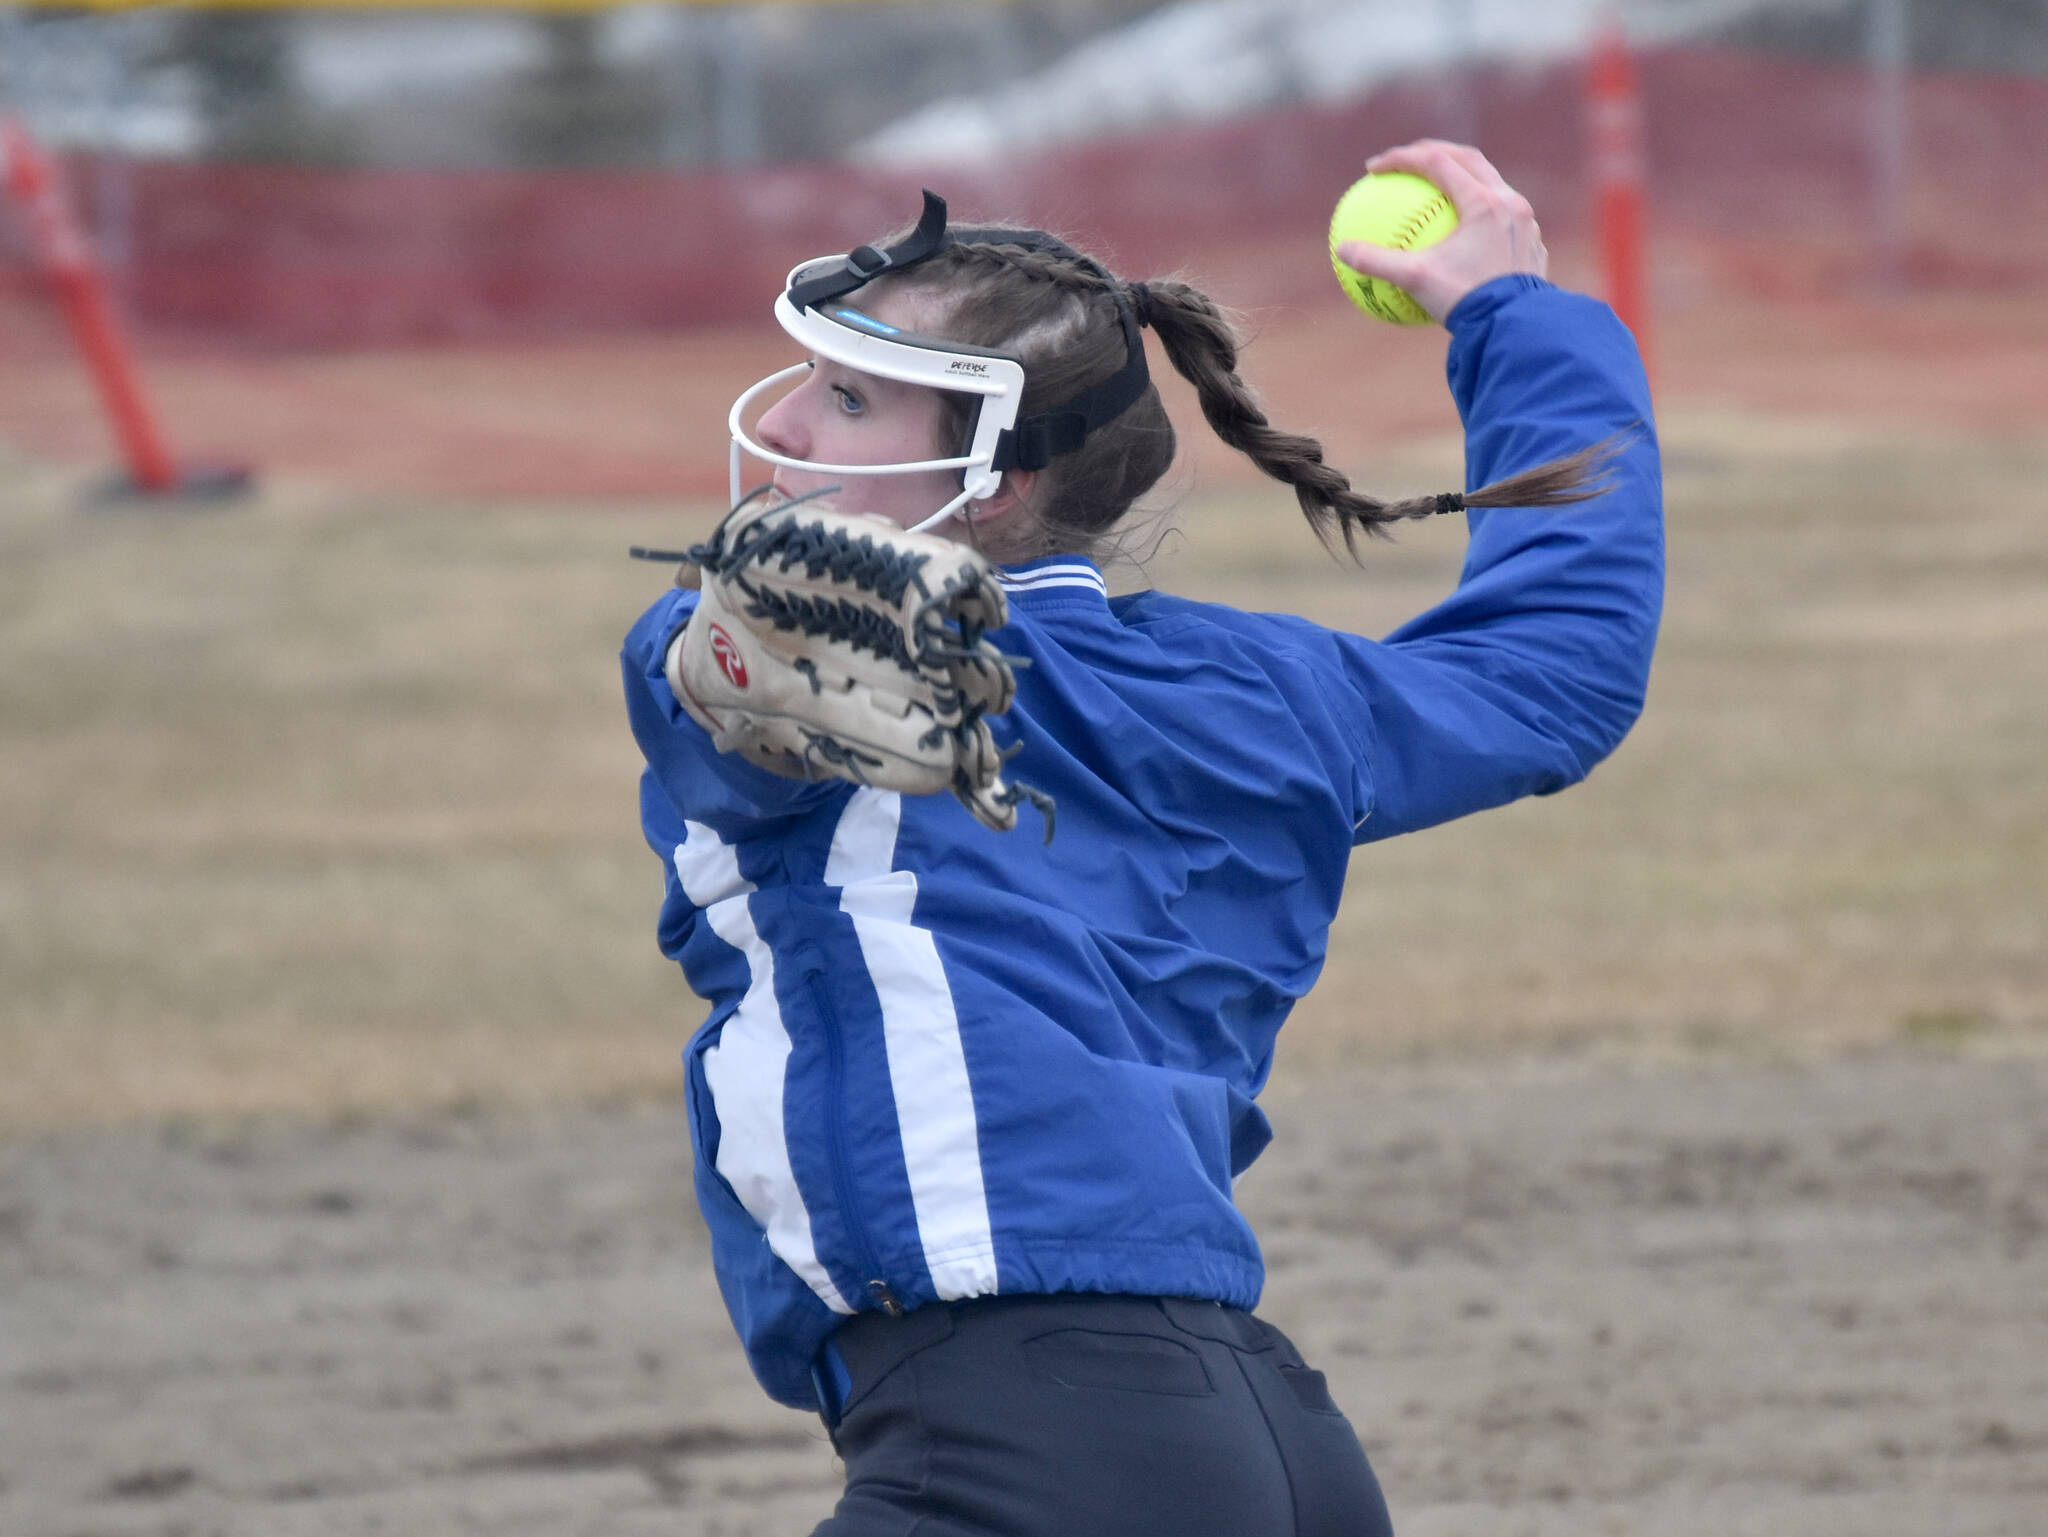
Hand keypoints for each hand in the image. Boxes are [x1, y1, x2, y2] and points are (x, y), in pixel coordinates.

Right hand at [1333, 140, 1548, 324]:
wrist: (1514, 330)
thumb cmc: (1466, 301)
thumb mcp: (1415, 280)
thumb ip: (1377, 261)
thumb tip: (1341, 250)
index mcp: (1483, 202)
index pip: (1436, 162)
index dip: (1401, 159)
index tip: (1375, 169)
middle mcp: (1510, 203)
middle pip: (1469, 160)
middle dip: (1435, 152)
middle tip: (1407, 161)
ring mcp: (1526, 223)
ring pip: (1493, 185)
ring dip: (1464, 178)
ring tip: (1439, 188)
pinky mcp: (1533, 245)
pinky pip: (1504, 218)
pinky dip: (1481, 214)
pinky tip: (1465, 232)